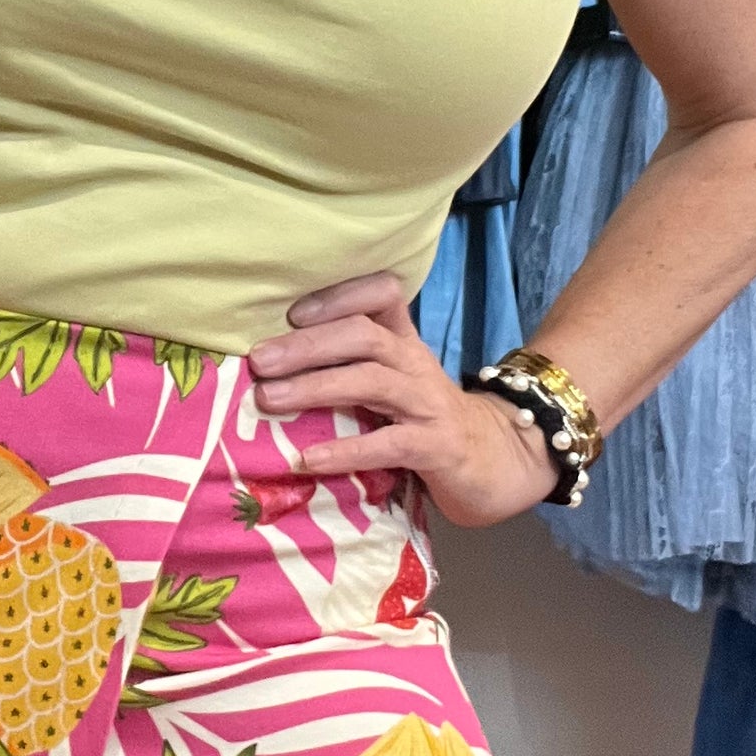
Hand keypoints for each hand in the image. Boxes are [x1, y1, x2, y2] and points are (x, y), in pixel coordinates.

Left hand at [248, 273, 560, 529]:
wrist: (495, 461)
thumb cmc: (423, 418)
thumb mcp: (391, 380)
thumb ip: (347, 364)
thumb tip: (273, 361)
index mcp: (403, 341)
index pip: (382, 294)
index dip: (340, 296)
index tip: (293, 313)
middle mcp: (415, 363)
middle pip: (363, 336)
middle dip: (307, 345)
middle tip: (259, 360)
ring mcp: (428, 403)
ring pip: (371, 382)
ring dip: (316, 387)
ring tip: (269, 399)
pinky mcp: (436, 446)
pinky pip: (390, 443)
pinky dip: (347, 450)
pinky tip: (309, 458)